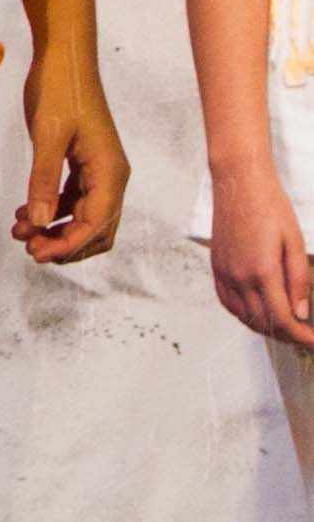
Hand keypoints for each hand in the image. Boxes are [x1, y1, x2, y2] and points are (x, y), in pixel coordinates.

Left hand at [15, 58, 126, 265]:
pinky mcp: (83, 164)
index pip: (96, 223)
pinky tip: (22, 213)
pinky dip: (49, 210)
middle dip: (64, 243)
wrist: (63, 60)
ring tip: (18, 232)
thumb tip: (38, 221)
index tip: (37, 255)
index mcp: (110, 172)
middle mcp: (111, 176)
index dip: (69, 244)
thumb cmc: (60, 91)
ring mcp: (98, 171)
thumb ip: (42, 179)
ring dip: (54, 228)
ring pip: (82, 216)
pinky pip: (71, 199)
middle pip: (96, 228)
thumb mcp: (47, 136)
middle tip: (28, 249)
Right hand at [207, 155, 313, 343]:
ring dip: (265, 328)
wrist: (239, 184)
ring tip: (286, 328)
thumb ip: (298, 281)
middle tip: (305, 337)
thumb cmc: (270, 207)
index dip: (300, 336)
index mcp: (263, 271)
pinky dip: (244, 315)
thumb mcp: (295, 243)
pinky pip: (228, 302)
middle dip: (286, 336)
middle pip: (262, 323)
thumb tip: (301, 312)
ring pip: (243, 316)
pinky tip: (257, 313)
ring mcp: (225, 274)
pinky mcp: (217, 268)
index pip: (282, 319)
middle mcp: (239, 277)